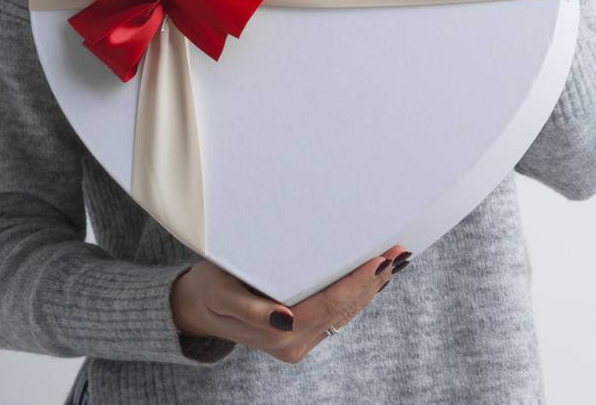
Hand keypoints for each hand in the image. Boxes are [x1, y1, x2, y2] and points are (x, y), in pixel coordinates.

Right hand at [169, 246, 408, 363]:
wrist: (197, 309)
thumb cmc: (209, 291)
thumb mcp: (221, 295)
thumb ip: (251, 310)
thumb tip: (284, 319)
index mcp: (278, 333)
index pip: (329, 305)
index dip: (357, 282)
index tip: (379, 259)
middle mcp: (295, 342)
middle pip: (344, 309)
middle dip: (373, 281)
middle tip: (398, 254)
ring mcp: (301, 341)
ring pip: (346, 314)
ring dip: (371, 288)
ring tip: (393, 263)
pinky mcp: (303, 334)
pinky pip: (337, 315)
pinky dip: (357, 295)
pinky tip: (370, 280)